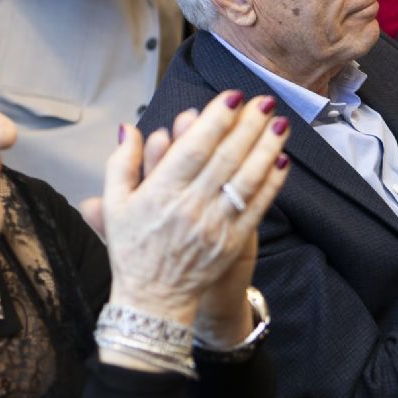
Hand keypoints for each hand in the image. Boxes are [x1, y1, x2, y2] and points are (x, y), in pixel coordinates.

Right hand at [99, 90, 289, 329]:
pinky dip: (271, 183)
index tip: (232, 97)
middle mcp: (189, 207)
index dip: (216, 120)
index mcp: (160, 193)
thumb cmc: (133, 249)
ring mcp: (214, 225)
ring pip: (246, 179)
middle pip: (226, 158)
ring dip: (267, 149)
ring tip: (281, 124)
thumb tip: (129, 128)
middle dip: (248, 125)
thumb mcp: (115, 204)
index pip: (193, 148)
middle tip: (265, 101)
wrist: (152, 300)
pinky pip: (256, 208)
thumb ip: (121, 162)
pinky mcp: (232, 242)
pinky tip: (282, 161)